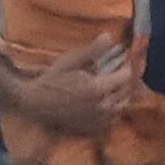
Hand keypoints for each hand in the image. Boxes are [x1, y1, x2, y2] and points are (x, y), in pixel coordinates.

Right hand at [11, 35, 136, 137]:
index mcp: (97, 88)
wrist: (38, 103)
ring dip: (122, 94)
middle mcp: (102, 106)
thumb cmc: (53, 80)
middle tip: (120, 70)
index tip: (123, 60)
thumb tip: (109, 36)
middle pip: (127, 91)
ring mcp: (99, 119)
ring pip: (123, 106)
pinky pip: (114, 118)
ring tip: (115, 84)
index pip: (126, 76)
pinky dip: (115, 108)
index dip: (127, 66)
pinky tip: (107, 100)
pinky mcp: (95, 128)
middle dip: (126, 79)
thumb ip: (92, 50)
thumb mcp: (71, 61)